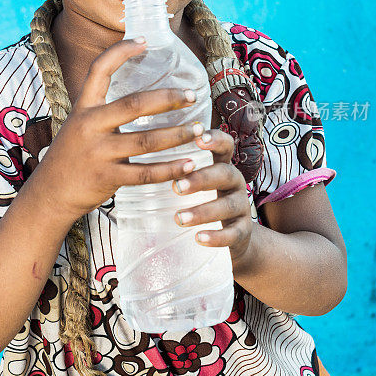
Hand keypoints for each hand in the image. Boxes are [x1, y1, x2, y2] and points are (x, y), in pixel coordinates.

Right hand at [38, 38, 209, 220]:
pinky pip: (145, 173)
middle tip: (191, 96)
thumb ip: (103, 112)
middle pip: (133, 104)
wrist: (49, 194)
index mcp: (83, 107)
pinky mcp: (107, 178)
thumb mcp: (79, 125)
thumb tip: (140, 98)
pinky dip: (170, 169)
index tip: (144, 41)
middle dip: (167, 99)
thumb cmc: (72, 156)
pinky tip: (189, 164)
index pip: (99, 69)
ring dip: (177, 135)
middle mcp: (89, 125)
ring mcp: (98, 153)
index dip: (120, 51)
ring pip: (146, 141)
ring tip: (199, 130)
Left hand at [171, 129, 252, 261]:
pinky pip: (234, 233)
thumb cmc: (204, 202)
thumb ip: (176, 173)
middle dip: (201, 179)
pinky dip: (217, 236)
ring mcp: (241, 206)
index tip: (199, 137)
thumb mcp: (195, 184)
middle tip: (176, 186)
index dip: (216, 139)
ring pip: (228, 205)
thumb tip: (131, 164)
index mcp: (221, 166)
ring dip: (203, 211)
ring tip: (179, 218)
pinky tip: (199, 238)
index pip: (225, 146)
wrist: (233, 237)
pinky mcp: (243, 231)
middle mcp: (234, 182)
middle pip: (224, 173)